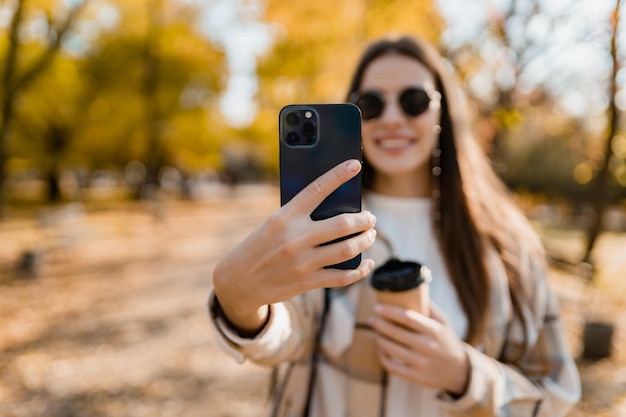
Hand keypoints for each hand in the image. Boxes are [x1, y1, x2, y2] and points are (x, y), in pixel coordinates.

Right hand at [213, 159, 376, 332]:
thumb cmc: (259, 247)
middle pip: (342, 225)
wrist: (238, 281)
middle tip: (371, 218)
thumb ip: (299, 218)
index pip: (316, 190)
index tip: (355, 165)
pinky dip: (360, 270)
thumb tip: (336, 211)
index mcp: (284, 217)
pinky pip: (342, 277)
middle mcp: (294, 237)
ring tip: (370, 236)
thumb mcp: (273, 225)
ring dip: (365, 241)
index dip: (338, 176)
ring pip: (346, 249)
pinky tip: (367, 264)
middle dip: (364, 220)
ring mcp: (301, 261)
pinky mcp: (306, 281)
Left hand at [369, 302, 469, 395]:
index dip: (390, 311)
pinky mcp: (415, 377)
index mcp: (434, 331)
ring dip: (379, 339)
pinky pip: (392, 367)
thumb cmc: (447, 340)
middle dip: (379, 324)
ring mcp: (421, 363)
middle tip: (371, 319)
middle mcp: (428, 347)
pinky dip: (382, 357)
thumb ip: (429, 307)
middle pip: (396, 333)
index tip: (377, 308)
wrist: (459, 371)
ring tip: (376, 332)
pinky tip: (381, 349)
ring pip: (391, 349)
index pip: (407, 318)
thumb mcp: (444, 322)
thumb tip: (412, 288)